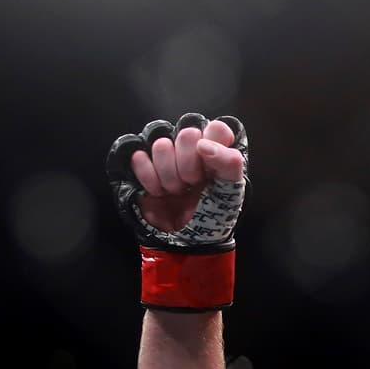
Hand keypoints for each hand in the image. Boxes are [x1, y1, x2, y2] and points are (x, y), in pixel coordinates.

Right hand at [132, 117, 245, 232]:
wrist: (186, 240)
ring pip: (161, 145)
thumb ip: (229, 163)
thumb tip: (203, 144)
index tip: (210, 170)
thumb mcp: (230, 191)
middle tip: (193, 184)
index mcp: (216, 148)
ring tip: (177, 191)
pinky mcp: (145, 165)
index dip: (212, 148)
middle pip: (186, 134)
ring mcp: (166, 155)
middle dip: (190, 167)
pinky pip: (139, 157)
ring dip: (169, 176)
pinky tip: (159, 192)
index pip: (216, 128)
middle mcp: (191, 147)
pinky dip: (149, 179)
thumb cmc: (212, 214)